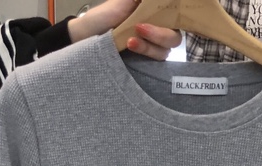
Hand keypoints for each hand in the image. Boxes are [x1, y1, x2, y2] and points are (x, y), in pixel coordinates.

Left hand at [67, 0, 181, 59]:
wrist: (86, 36)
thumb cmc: (103, 16)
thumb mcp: (122, 0)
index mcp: (155, 13)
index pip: (175, 16)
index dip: (174, 16)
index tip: (160, 12)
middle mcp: (158, 30)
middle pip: (174, 37)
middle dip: (159, 34)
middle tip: (139, 28)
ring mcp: (152, 47)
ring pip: (165, 51)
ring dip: (149, 45)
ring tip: (129, 41)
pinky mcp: (144, 62)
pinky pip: (155, 62)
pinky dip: (144, 52)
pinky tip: (130, 46)